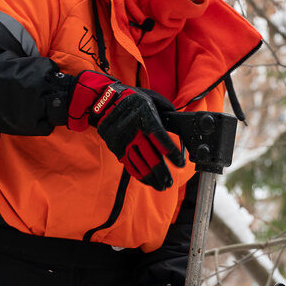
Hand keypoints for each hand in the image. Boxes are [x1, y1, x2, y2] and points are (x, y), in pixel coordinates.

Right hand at [67, 71, 185, 189]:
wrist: (105, 101)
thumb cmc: (134, 101)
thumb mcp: (152, 99)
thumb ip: (166, 112)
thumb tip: (180, 123)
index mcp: (145, 116)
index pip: (160, 137)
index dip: (171, 152)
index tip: (180, 163)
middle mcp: (133, 130)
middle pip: (150, 155)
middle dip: (161, 172)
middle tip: (170, 183)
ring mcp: (122, 141)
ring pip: (139, 163)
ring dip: (151, 177)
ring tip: (162, 186)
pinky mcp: (115, 147)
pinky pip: (128, 164)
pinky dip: (139, 175)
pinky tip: (147, 182)